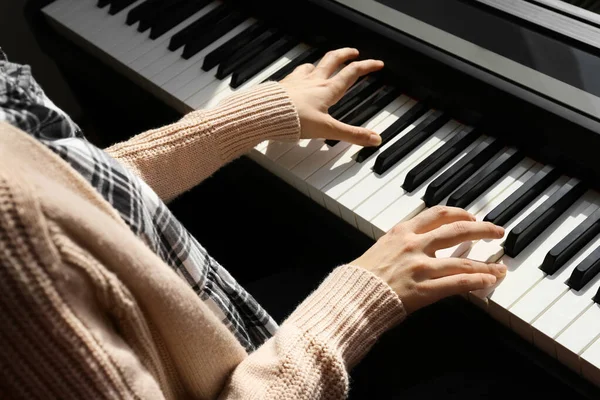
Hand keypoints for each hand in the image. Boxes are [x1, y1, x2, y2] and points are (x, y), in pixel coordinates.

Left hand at [279, 48, 383, 146]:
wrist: (266, 114)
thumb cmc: (294, 119)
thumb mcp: (328, 130)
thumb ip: (352, 134)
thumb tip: (374, 139)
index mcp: (328, 90)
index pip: (352, 73)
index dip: (367, 66)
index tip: (376, 63)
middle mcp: (314, 81)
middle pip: (333, 60)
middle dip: (346, 54)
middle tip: (353, 52)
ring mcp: (298, 81)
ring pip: (313, 65)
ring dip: (322, 62)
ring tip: (325, 63)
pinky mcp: (284, 85)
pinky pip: (295, 74)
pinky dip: (301, 73)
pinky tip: (298, 78)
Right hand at [351, 206, 506, 313]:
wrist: (352, 295)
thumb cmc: (361, 276)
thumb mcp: (381, 248)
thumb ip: (402, 244)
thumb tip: (419, 243)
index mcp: (402, 232)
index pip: (437, 214)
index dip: (459, 213)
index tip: (471, 217)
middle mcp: (414, 245)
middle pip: (457, 231)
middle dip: (482, 230)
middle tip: (497, 232)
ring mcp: (420, 267)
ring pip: (462, 261)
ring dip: (486, 265)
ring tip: (499, 268)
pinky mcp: (424, 289)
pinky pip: (457, 283)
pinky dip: (476, 281)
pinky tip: (488, 282)